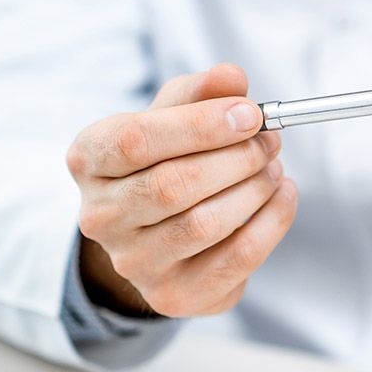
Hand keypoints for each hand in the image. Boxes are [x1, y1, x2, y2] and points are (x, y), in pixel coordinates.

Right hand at [67, 64, 297, 317]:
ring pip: (204, 225)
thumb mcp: (173, 115)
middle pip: (174, 185)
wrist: (153, 233)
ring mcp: (133, 262)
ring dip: (255, 189)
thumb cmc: (165, 159)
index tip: (250, 114)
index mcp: (88, 159)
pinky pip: (235, 258)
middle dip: (237, 158)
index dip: (202, 125)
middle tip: (271, 141)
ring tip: (273, 167)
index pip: (136, 139)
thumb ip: (201, 93)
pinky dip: (272, 222)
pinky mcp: (174, 295)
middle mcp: (100, 216)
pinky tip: (283, 195)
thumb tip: (231, 77)